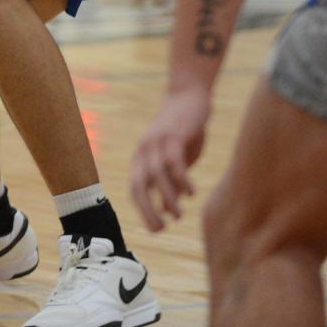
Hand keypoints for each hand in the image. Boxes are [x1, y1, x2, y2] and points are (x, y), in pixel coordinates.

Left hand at [130, 86, 210, 232]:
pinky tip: (192, 193)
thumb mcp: (174, 159)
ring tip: (178, 215)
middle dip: (147, 210)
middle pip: (139, 185)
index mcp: (141, 157)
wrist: (189, 97)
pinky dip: (181, 180)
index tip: (156, 229)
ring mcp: (157, 142)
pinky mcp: (173, 136)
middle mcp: (144, 150)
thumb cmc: (182, 131)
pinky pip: (174, 163)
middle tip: (160, 229)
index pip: (135, 188)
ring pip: (156, 176)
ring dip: (167, 198)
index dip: (143, 210)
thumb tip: (164, 209)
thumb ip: (168, 181)